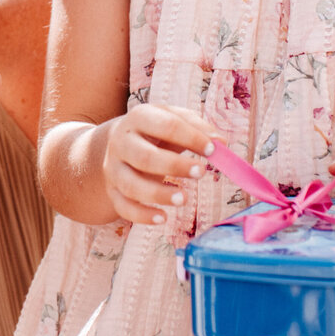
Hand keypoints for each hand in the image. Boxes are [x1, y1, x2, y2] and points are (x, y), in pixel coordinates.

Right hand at [102, 103, 215, 224]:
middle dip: (175, 166)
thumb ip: (198, 128)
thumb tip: (222, 143)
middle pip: (145, 157)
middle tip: (201, 172)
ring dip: (159, 194)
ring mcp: (114, 168)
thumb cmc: (155, 131)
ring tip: (184, 199)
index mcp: (139, 118)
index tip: (213, 149)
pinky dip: (142, 215)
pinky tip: (162, 218)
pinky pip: (124, 207)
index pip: (166, 125)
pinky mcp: (112, 191)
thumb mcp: (173, 119)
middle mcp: (121, 143)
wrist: (118, 143)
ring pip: (132, 185)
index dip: (192, 137)